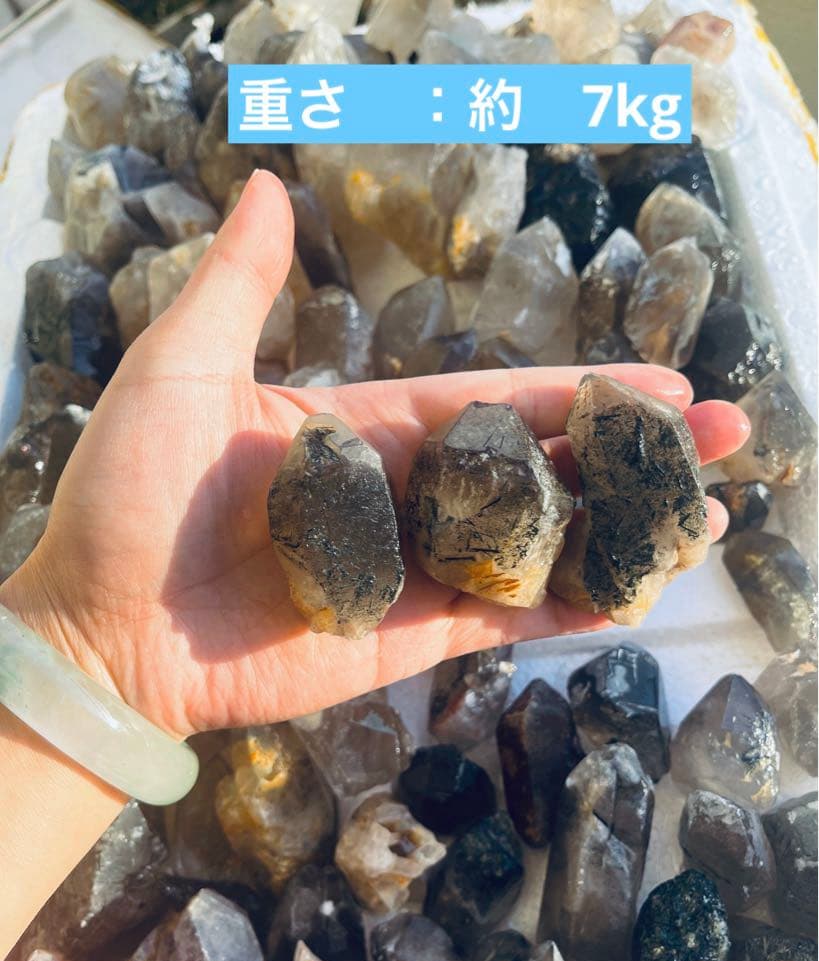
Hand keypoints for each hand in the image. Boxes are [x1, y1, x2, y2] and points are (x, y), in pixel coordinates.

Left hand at [3, 171, 748, 739]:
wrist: (100, 632)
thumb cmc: (128, 499)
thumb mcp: (182, 368)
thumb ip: (240, 287)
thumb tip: (266, 184)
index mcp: (361, 428)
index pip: (492, 403)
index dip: (576, 391)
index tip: (658, 381)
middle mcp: (401, 496)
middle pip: (539, 468)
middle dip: (629, 450)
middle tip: (722, 435)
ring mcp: (413, 570)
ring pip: (538, 541)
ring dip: (622, 524)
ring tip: (708, 508)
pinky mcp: (410, 637)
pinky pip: (508, 616)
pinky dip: (575, 602)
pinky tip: (640, 584)